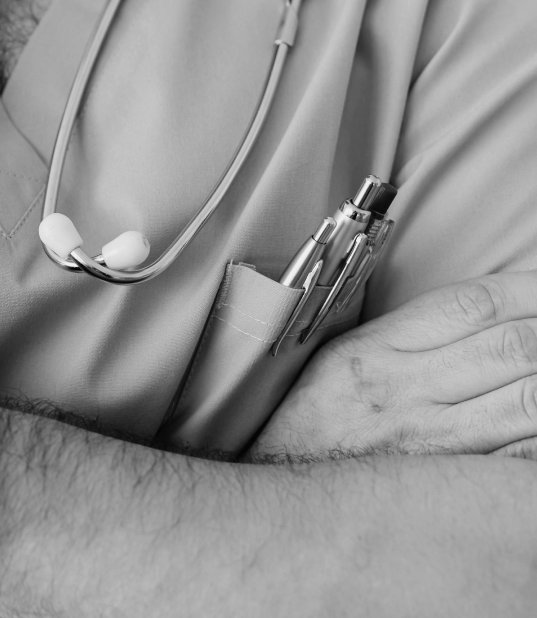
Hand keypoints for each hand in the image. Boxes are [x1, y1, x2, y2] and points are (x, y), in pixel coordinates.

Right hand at [248, 273, 536, 461]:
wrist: (278, 500)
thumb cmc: (309, 427)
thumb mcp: (340, 361)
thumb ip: (407, 333)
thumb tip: (485, 312)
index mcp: (374, 352)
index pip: (474, 304)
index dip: (531, 289)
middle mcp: (403, 393)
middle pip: (514, 346)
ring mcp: (430, 444)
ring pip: (530, 400)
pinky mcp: (447, 488)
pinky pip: (522, 460)